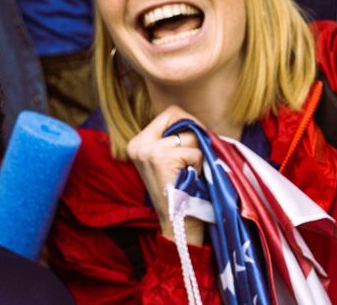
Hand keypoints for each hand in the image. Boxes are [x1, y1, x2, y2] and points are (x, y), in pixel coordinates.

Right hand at [126, 106, 205, 244]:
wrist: (177, 223)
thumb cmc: (179, 190)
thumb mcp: (168, 160)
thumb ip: (174, 139)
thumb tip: (196, 122)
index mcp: (138, 143)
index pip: (167, 114)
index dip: (187, 121)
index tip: (198, 137)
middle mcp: (138, 144)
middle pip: (175, 116)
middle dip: (194, 132)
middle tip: (199, 152)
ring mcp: (147, 150)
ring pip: (189, 136)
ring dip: (197, 154)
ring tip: (190, 172)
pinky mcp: (161, 158)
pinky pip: (194, 152)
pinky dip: (198, 165)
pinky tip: (190, 179)